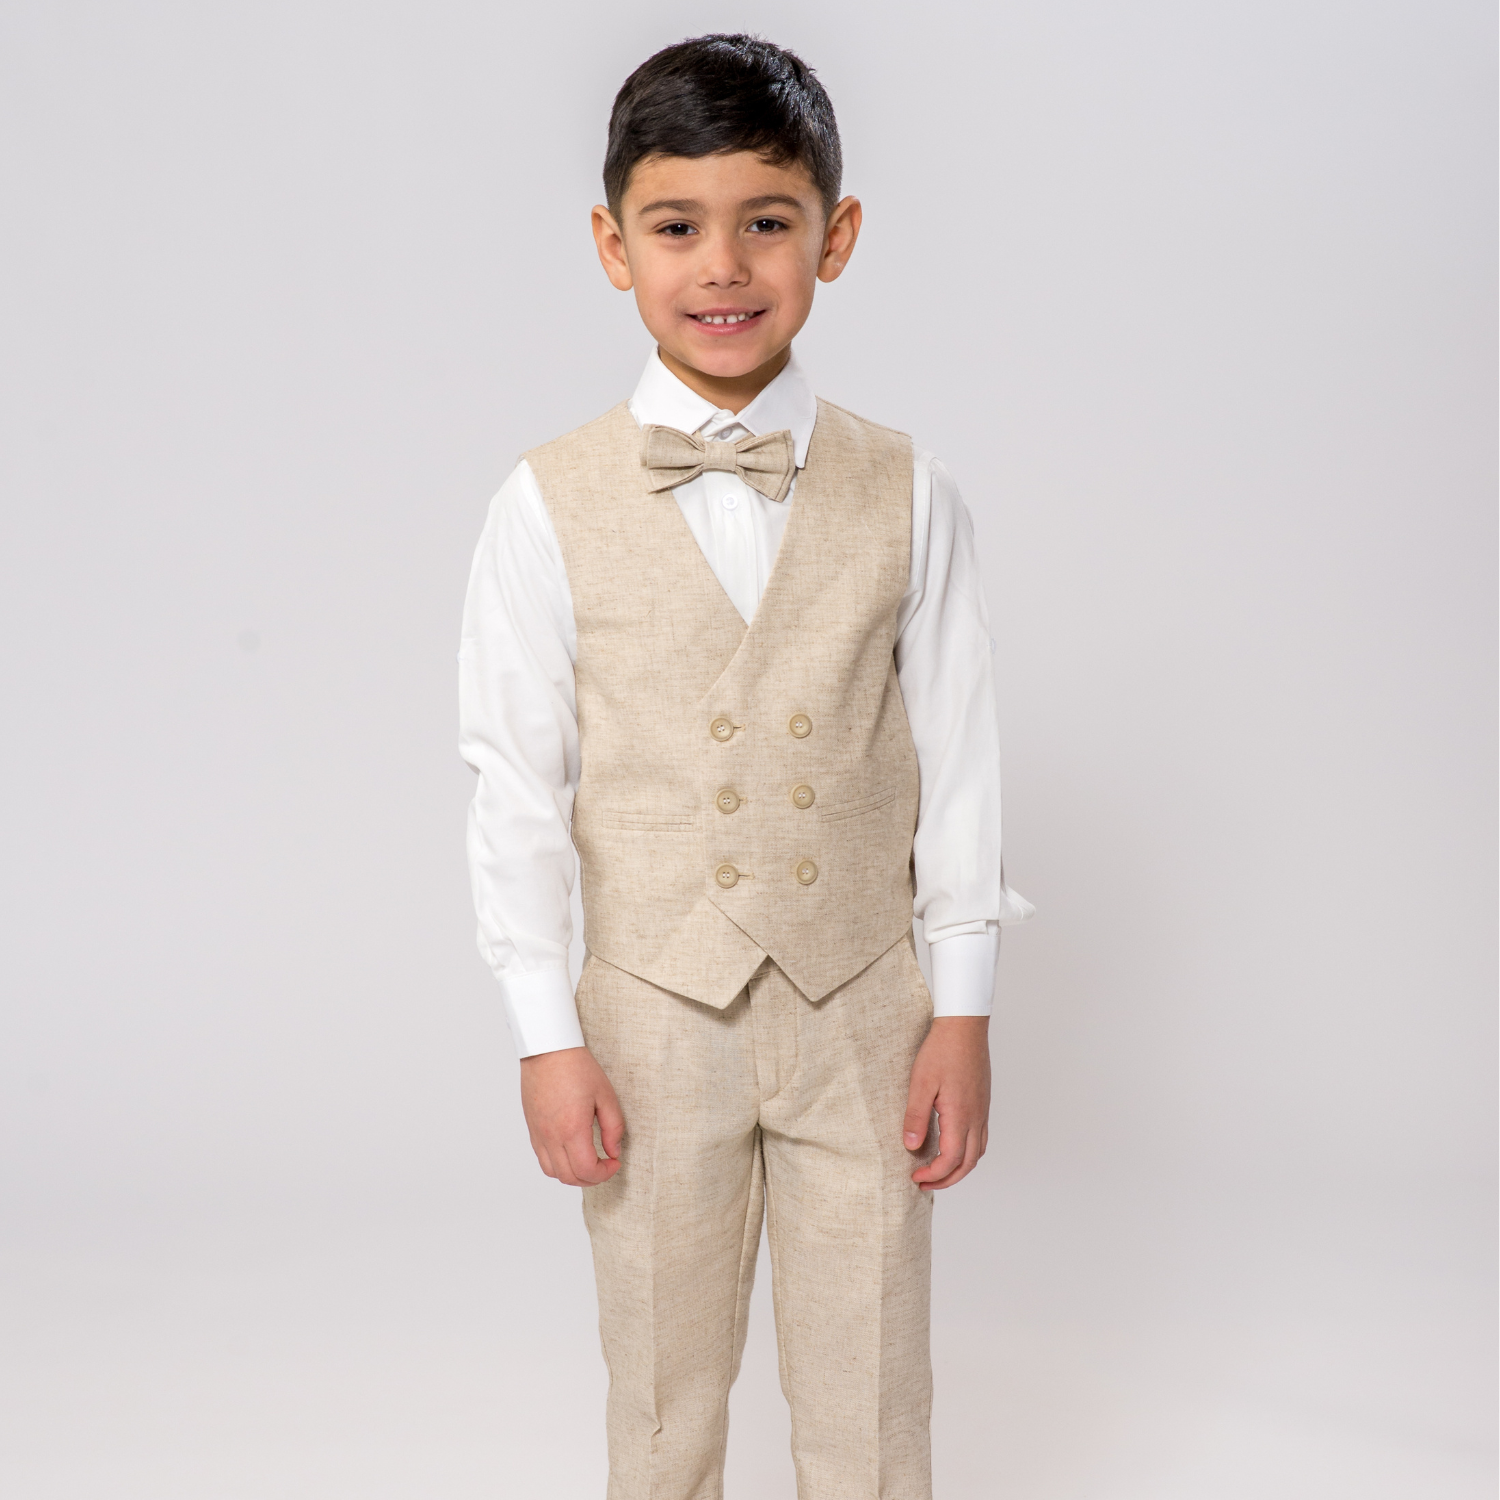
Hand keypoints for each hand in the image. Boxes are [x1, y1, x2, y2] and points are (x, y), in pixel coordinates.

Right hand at [519, 1046, 624, 1186]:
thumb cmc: (576, 1067)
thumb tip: (613, 1152)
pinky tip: (571, 1152)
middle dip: (591, 1178)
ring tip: (588, 1162)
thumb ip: (613, 1127)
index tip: (615, 1162)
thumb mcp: (606, 1095)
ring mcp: (538, 1134)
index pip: (586, 1170)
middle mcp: (551, 1136)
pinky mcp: (532, 1128)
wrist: (548, 1049)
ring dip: (573, 1175)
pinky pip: (542, 1159)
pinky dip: (558, 1164)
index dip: (604, 1174)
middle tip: (605, 1166)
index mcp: (571, 1129)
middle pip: (569, 1177)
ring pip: (553, 1172)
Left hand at [903, 1016, 990, 1190]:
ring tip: (938, 1171)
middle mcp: (976, 1117)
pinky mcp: (982, 1103)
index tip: (914, 1176)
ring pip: (977, 1152)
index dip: (933, 1175)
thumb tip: (910, 1146)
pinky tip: (952, 1146)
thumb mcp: (920, 1083)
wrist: (964, 1027)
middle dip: (947, 1180)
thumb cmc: (942, 1051)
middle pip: (967, 1163)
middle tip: (924, 1183)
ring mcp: (982, 1111)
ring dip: (959, 1168)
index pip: (951, 1160)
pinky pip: (980, 1138)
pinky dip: (967, 1152)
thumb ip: (916, 1117)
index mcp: (961, 1116)